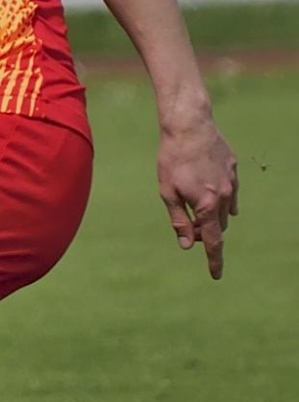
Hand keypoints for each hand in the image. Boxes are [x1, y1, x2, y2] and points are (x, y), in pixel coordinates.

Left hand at [159, 118, 238, 278]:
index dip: (213, 259)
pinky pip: (230, 192)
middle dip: (203, 230)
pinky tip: (209, 191)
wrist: (189, 126)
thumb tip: (187, 245)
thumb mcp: (167, 192)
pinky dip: (219, 197)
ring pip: (225, 209)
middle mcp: (224, 196)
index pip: (212, 240)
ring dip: (211, 213)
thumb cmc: (172, 159)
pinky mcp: (233, 169)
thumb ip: (179, 220)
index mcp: (207, 205)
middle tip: (185, 225)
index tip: (216, 275)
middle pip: (216, 225)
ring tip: (192, 201)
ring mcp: (232, 182)